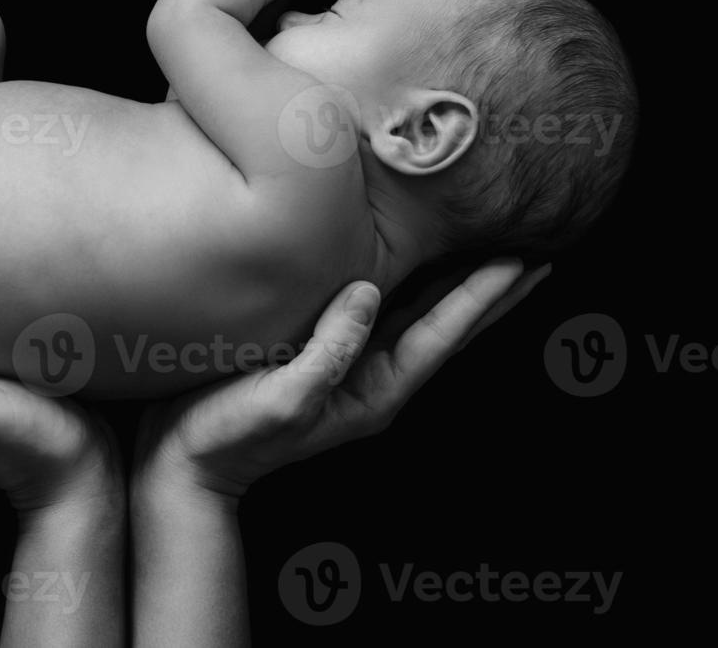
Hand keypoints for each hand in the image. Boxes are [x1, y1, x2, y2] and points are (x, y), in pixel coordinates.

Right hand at [134, 258, 550, 501]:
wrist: (181, 466)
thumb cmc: (227, 438)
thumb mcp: (282, 399)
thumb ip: (329, 351)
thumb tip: (368, 292)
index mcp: (374, 392)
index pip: (443, 334)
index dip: (484, 296)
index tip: (525, 260)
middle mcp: (372, 379)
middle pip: (446, 326)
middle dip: (490, 291)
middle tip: (536, 251)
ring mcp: (349, 369)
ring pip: (418, 318)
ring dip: (455, 285)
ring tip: (490, 252)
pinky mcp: (319, 356)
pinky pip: (377, 313)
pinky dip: (406, 285)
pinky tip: (405, 263)